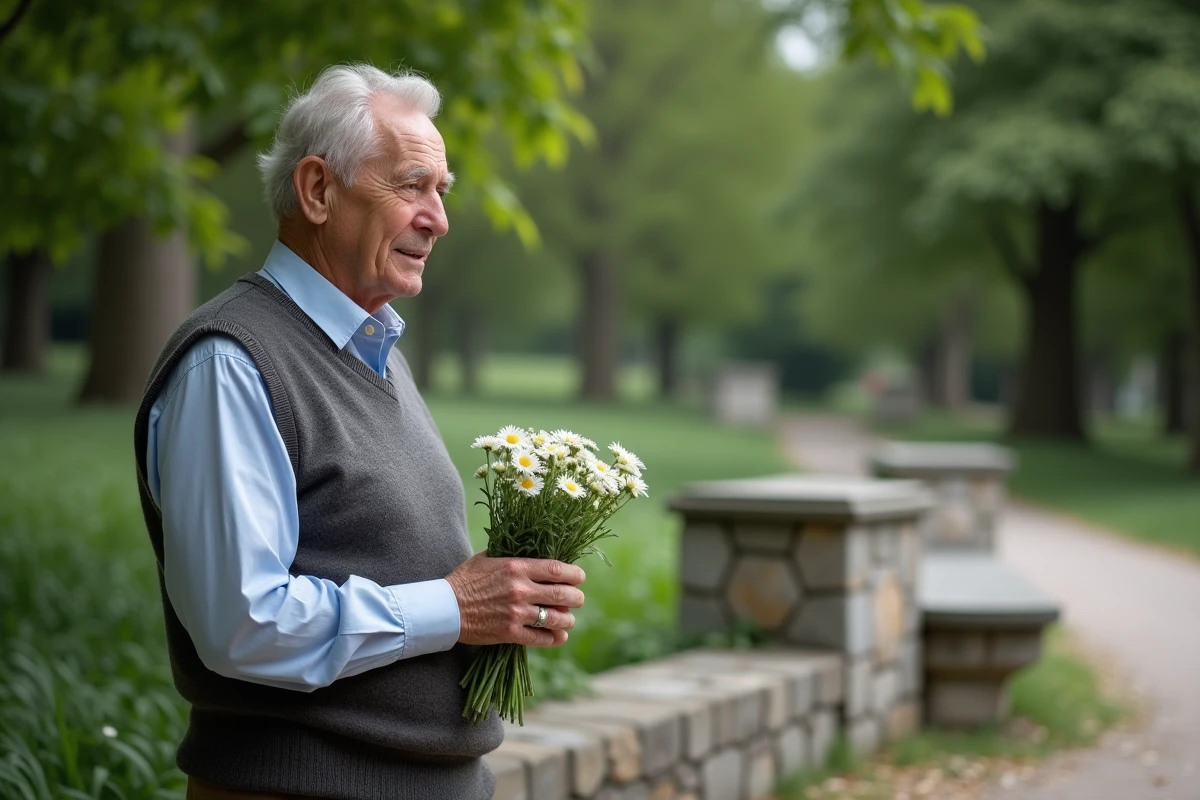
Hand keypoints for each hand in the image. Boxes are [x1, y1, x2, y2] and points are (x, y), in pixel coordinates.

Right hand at [446, 551, 585, 646]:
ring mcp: (516, 613)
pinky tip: (559, 636)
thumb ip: (511, 555)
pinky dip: (554, 638)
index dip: (574, 574)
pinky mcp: (510, 633)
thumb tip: (531, 552)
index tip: (579, 577)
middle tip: (578, 600)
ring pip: (555, 618)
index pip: (556, 569)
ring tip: (569, 619)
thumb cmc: (465, 580)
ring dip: (568, 620)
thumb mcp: (487, 557)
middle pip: (562, 594)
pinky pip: (540, 638)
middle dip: (576, 598)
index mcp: (516, 567)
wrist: (445, 608)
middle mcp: (520, 589)